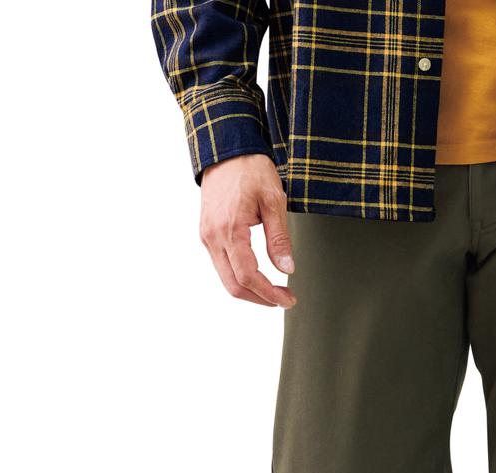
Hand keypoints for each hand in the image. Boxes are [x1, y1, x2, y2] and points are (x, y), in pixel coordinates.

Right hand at [200, 155, 295, 306]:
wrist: (227, 150)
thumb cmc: (250, 170)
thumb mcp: (273, 201)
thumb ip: (279, 238)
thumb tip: (287, 269)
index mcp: (229, 230)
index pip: (248, 277)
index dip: (269, 294)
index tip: (288, 299)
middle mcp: (212, 237)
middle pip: (234, 286)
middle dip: (260, 298)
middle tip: (284, 299)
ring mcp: (207, 237)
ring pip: (226, 279)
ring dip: (251, 291)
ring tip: (275, 290)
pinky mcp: (208, 234)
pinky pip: (222, 266)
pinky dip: (240, 277)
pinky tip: (259, 276)